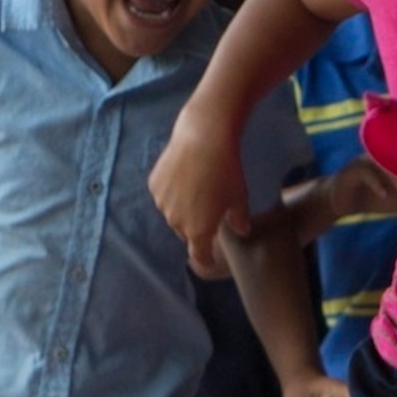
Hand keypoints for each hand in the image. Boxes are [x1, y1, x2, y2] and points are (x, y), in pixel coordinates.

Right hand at [149, 114, 248, 275]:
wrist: (204, 138)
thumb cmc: (226, 170)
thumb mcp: (239, 197)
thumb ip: (239, 219)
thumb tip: (242, 230)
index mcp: (198, 230)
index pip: (199, 255)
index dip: (205, 258)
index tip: (210, 258)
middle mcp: (176, 221)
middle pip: (185, 232)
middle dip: (196, 227)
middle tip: (209, 208)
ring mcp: (162, 203)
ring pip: (172, 214)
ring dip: (182, 209)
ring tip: (196, 187)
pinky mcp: (154, 185)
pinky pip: (163, 195)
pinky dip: (171, 192)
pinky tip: (184, 175)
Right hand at [280, 161, 396, 234]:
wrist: (330, 205)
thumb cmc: (362, 201)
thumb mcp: (387, 202)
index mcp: (386, 164)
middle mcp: (373, 158)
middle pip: (396, 159)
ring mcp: (360, 162)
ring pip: (381, 163)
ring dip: (393, 175)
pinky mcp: (348, 171)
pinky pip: (364, 172)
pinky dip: (375, 182)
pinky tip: (382, 195)